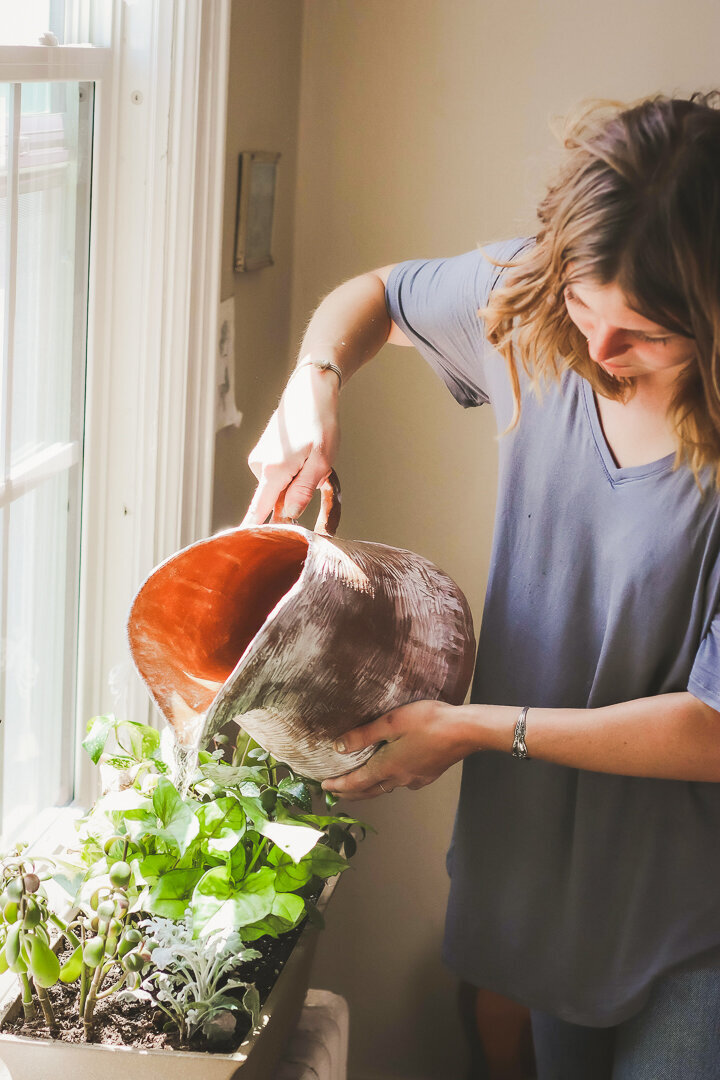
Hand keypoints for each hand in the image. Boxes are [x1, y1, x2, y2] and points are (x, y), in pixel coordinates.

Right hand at [242, 365, 339, 526]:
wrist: (311, 390)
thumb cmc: (320, 423)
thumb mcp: (321, 461)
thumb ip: (303, 491)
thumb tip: (288, 515)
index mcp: (273, 471)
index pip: (258, 510)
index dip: (251, 530)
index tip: (237, 547)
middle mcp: (259, 466)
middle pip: (275, 500)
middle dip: (296, 495)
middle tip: (318, 473)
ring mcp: (259, 459)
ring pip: (279, 486)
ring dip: (297, 479)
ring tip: (311, 456)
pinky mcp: (263, 453)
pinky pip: (278, 474)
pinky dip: (292, 470)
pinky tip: (303, 451)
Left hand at [322, 699, 471, 800]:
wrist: (465, 731)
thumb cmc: (429, 722)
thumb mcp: (391, 722)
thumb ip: (364, 735)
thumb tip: (338, 747)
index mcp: (388, 766)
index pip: (356, 782)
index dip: (338, 786)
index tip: (324, 787)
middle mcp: (400, 778)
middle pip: (369, 791)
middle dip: (350, 792)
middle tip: (336, 792)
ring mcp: (416, 779)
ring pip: (386, 788)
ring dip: (369, 788)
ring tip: (359, 784)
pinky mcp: (428, 775)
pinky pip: (402, 782)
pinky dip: (388, 782)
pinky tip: (392, 773)